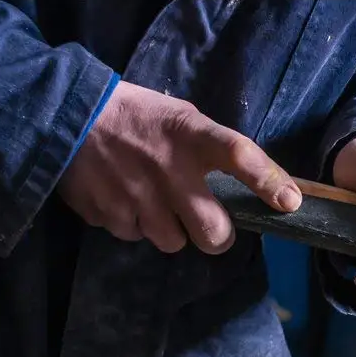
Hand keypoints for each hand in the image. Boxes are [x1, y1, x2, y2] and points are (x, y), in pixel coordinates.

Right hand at [58, 80, 301, 254]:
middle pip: (213, 234)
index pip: (239, 155)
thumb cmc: (138, 118)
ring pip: (173, 242)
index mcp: (190, 135)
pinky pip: (135, 237)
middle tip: (208, 224)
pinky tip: (123, 198)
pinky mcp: (108, 214)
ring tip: (153, 201)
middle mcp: (168, 168)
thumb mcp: (180, 119)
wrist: (65, 113)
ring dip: (170, 229)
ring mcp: (136, 196)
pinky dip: (134, 224)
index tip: (290, 202)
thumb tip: (264, 191)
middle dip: (215, 236)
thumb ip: (214, 152)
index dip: (267, 181)